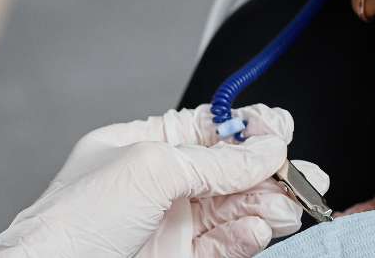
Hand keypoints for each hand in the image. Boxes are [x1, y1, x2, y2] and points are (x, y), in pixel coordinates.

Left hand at [0, 104, 329, 257]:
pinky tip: (259, 230)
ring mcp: (169, 223)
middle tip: (303, 177)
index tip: (282, 134)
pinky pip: (226, 243)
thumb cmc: (71, 224)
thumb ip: (215, 160)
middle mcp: (158, 182)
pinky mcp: (180, 257)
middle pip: (231, 170)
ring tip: (286, 208)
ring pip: (235, 208)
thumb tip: (265, 149)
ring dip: (266, 205)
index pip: (211, 129)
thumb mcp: (151, 170)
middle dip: (270, 172)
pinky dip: (248, 236)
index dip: (250, 130)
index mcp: (143, 144)